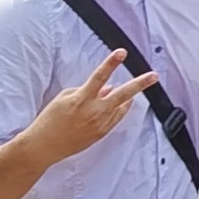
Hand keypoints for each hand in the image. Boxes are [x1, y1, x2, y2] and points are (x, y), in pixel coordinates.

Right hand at [27, 50, 153, 168]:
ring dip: (130, 96)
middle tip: (153, 76)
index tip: (122, 52)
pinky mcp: (101, 134)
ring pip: (122, 107)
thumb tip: (106, 88)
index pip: (100, 77)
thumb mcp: (65, 98)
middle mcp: (94, 112)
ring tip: (139, 86)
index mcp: (81, 99)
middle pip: (122, 95)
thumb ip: (87, 90)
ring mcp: (99, 125)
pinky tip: (125, 102)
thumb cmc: (50, 119)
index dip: (111, 63)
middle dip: (139, 84)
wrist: (44, 147)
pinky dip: (121, 108)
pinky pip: (116, 118)